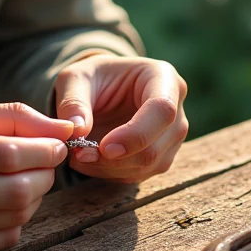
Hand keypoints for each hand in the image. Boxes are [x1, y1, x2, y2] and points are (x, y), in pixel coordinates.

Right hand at [0, 100, 73, 250]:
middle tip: (45, 163)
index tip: (58, 143)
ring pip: (14, 216)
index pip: (8, 153)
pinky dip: (15, 220)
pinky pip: (1, 240)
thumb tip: (63, 127)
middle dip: (45, 174)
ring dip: (33, 197)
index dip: (45, 149)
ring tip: (23, 180)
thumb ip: (6, 116)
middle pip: (16, 190)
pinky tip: (1, 205)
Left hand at [53, 55, 187, 181]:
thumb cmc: (92, 76)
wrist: (101, 87)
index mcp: (163, 77)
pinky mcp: (161, 156)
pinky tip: (89, 162)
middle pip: (156, 145)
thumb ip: (74, 101)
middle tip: (79, 154)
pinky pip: (140, 174)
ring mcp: (171, 136)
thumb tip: (77, 130)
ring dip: (110, 168)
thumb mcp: (75, 78)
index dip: (135, 134)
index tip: (104, 147)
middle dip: (115, 158)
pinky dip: (111, 173)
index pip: (162, 110)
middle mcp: (176, 108)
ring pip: (149, 165)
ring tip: (79, 156)